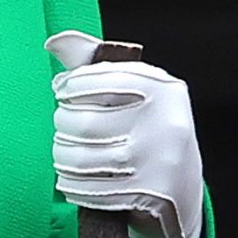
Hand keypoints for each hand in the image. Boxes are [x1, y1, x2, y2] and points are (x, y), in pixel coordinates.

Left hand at [44, 30, 203, 237]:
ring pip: (83, 159)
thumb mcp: (134, 92)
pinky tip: (69, 180)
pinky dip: (72, 185)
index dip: (71, 84)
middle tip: (62, 124)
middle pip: (84, 123)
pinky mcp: (150, 195)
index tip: (61, 90)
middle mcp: (166, 123)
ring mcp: (159, 162)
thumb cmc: (146, 127)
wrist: (183, 186)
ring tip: (62, 151)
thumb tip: (53, 42)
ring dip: (62, 156)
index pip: (100, 79)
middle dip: (63, 123)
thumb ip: (93, 64)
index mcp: (164, 89)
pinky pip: (93, 190)